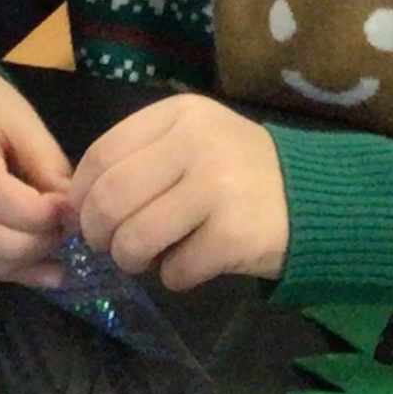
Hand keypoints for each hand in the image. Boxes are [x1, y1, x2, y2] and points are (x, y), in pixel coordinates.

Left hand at [68, 93, 287, 289]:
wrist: (316, 198)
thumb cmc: (240, 173)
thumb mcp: (193, 141)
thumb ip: (141, 159)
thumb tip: (76, 204)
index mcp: (180, 115)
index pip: (102, 154)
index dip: (82, 194)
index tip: (85, 216)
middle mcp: (197, 144)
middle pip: (110, 199)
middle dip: (97, 234)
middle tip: (108, 247)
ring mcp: (218, 189)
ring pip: (135, 238)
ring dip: (130, 260)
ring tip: (146, 260)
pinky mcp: (234, 235)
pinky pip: (174, 271)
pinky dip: (172, 278)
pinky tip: (189, 266)